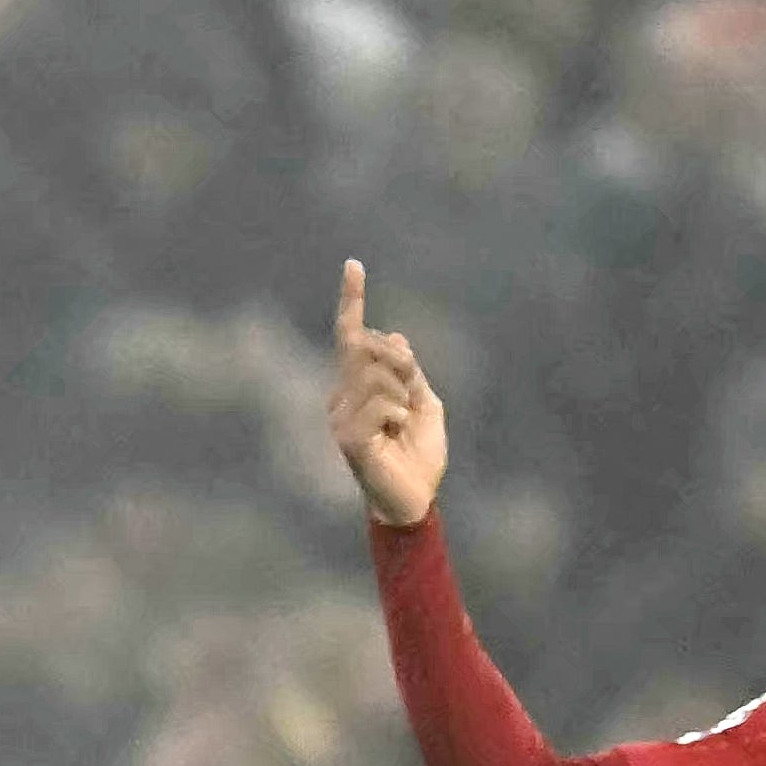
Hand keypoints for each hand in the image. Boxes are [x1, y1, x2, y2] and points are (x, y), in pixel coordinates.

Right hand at [327, 259, 448, 529]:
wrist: (415, 500)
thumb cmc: (418, 456)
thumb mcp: (423, 402)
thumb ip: (407, 371)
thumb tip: (392, 335)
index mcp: (357, 388)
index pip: (351, 337)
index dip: (352, 300)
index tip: (354, 264)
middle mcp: (342, 398)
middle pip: (368, 348)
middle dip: (399, 361)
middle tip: (412, 392)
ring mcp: (341, 417)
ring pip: (376, 374)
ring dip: (401, 394)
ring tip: (402, 424)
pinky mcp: (348, 437)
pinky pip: (380, 402)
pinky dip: (398, 414)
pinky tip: (395, 435)